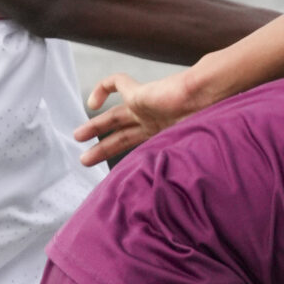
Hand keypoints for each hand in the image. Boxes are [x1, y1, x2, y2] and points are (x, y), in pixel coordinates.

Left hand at [75, 66, 200, 164]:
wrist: (206, 96)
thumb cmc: (203, 123)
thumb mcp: (185, 153)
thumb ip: (171, 170)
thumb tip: (161, 200)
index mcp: (163, 136)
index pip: (138, 148)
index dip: (126, 159)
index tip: (117, 172)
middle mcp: (153, 121)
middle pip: (121, 136)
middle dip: (103, 148)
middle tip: (85, 160)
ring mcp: (146, 107)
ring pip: (113, 117)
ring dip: (94, 127)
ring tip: (78, 137)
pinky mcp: (139, 93)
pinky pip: (116, 83)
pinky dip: (102, 89)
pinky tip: (92, 102)